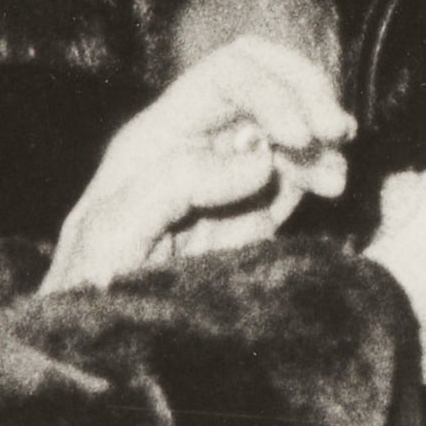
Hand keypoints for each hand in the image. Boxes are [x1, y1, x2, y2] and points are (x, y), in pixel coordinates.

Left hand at [45, 32, 354, 288]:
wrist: (101, 351)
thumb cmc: (89, 288)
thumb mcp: (113, 233)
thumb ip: (176, 182)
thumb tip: (259, 159)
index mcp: (158, 135)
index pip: (227, 75)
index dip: (271, 91)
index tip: (300, 135)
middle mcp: (198, 142)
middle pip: (265, 77)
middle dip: (307, 93)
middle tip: (336, 133)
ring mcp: (228, 174)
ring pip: (288, 121)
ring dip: (322, 136)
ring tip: (334, 180)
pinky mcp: (253, 209)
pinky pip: (297, 169)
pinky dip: (322, 169)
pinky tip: (330, 187)